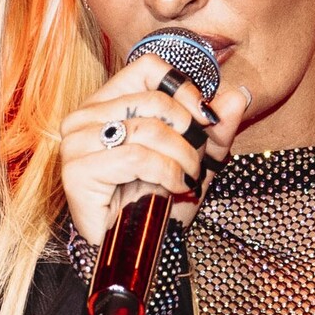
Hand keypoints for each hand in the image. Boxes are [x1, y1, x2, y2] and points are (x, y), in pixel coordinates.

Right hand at [58, 53, 251, 244]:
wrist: (138, 247)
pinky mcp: (77, 171)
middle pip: (154, 100)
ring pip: (148, 129)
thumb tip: (238, 95)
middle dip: (189, 135)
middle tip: (195, 163)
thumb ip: (216, 128)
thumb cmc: (159, 200)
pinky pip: (136, 157)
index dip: (184, 89)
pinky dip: (166, 173)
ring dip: (181, 157)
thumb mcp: (196, 158)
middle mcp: (84, 117)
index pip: (147, 67)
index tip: (204, 118)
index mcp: (107, 103)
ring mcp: (75, 143)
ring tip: (186, 178)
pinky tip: (173, 188)